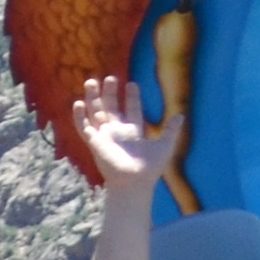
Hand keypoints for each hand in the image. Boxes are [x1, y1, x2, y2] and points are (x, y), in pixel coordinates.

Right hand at [74, 74, 183, 195]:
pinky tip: (78, 103)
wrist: (134, 182)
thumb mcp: (165, 146)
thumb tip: (181, 115)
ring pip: (95, 113)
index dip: (132, 97)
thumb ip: (171, 130)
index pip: (132, 109)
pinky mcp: (94, 142)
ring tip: (91, 81)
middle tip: (110, 77)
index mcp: (133, 131)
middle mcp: (117, 131)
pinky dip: (79, 116)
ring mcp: (104, 136)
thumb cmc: (150, 168)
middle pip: (111, 107)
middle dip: (110, 93)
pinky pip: (84, 127)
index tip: (132, 83)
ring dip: (93, 98)